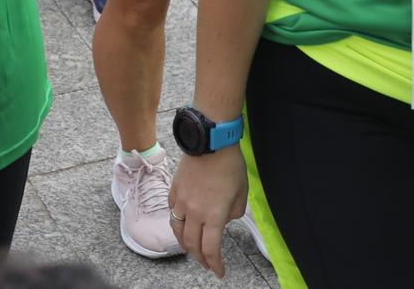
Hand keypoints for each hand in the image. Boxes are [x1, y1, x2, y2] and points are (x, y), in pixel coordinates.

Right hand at [169, 148, 247, 277]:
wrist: (211, 141)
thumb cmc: (230, 165)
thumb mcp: (241, 194)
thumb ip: (233, 213)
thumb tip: (224, 219)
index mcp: (214, 216)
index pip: (211, 250)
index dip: (215, 265)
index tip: (219, 272)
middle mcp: (194, 213)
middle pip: (192, 245)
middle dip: (200, 258)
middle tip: (208, 263)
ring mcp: (181, 202)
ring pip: (177, 231)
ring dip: (184, 244)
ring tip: (191, 250)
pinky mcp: (174, 190)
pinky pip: (172, 212)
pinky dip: (177, 223)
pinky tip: (182, 224)